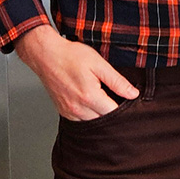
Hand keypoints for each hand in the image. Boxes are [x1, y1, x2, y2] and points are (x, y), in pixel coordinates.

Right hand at [15, 24, 139, 119]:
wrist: (46, 55)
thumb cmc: (70, 56)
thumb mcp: (99, 63)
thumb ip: (117, 81)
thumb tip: (133, 94)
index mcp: (89, 96)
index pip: (114, 113)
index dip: (124, 108)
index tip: (127, 100)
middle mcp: (78, 108)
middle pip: (104, 121)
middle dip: (112, 112)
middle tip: (116, 98)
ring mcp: (69, 112)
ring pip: (92, 123)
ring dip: (100, 115)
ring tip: (103, 99)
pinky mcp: (63, 112)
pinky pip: (81, 121)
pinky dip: (89, 115)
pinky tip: (92, 103)